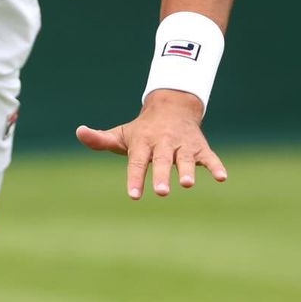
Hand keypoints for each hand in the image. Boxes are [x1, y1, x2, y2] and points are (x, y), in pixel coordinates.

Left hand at [76, 90, 227, 199]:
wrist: (172, 106)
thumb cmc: (142, 129)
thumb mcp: (121, 134)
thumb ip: (100, 139)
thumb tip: (78, 131)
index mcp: (142, 142)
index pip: (137, 162)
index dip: (135, 178)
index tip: (134, 195)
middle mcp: (163, 143)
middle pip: (161, 161)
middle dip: (161, 175)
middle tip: (160, 192)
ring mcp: (183, 144)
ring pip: (185, 158)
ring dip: (186, 170)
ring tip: (187, 184)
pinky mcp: (200, 147)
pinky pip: (209, 157)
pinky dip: (215, 165)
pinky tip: (222, 177)